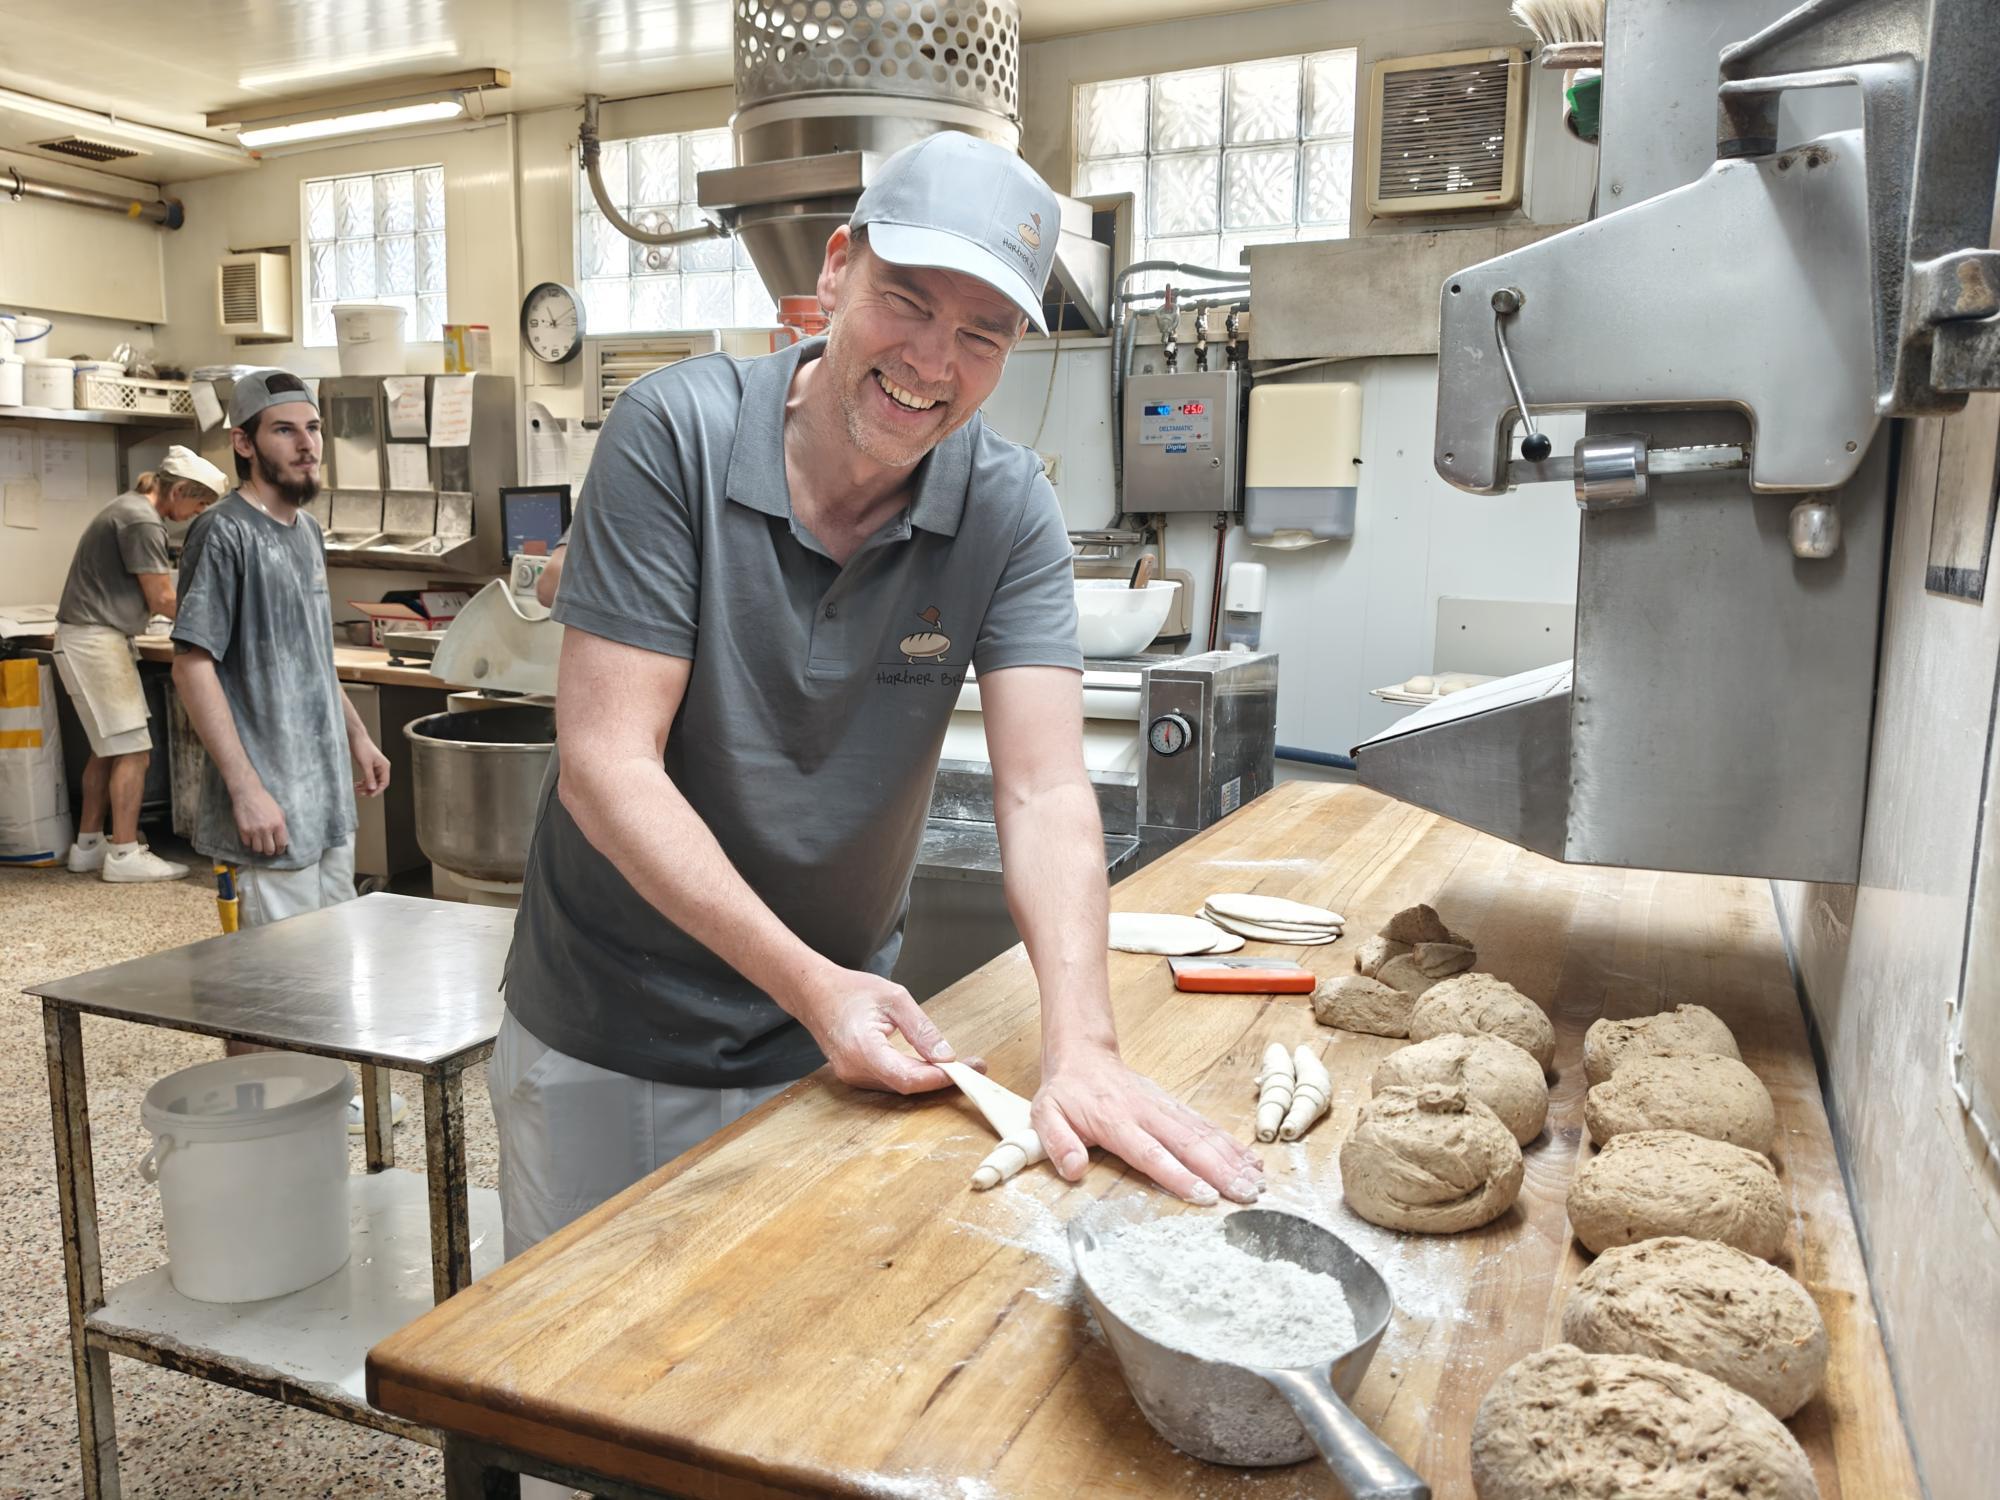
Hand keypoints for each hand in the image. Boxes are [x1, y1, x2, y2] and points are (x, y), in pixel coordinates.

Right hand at [229, 779, 288, 858]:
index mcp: (278, 824)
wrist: (248, 793)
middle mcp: (267, 829)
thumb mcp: (279, 812)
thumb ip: (281, 825)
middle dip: (270, 851)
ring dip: (259, 848)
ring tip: (259, 843)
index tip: (278, 850)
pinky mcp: (243, 830)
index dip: (280, 850)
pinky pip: (247, 844)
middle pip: (269, 850)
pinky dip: (249, 843)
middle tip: (268, 848)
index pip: (282, 844)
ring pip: (258, 849)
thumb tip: (282, 839)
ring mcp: (254, 830)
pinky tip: (251, 838)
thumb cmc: (265, 801)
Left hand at [352, 735, 390, 795]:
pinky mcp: (369, 766)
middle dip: (370, 789)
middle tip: (361, 793)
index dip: (378, 790)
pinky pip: (368, 777)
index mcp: (384, 766)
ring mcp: (375, 767)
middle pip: (378, 783)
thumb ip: (369, 777)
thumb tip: (373, 788)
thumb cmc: (362, 747)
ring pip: (372, 781)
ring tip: (357, 789)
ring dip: (365, 786)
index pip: (384, 782)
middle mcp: (381, 767)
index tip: (370, 795)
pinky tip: (357, 784)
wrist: (356, 737)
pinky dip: (363, 782)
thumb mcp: (365, 764)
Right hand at [791, 966, 961, 1094]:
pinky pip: (890, 1081)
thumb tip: (947, 1054)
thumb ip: (922, 1029)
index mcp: (863, 1048)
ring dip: (929, 1078)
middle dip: (941, 1078)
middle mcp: (855, 1069)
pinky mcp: (855, 1076)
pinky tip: (930, 1065)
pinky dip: (913, 1075)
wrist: (815, 993)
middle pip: (906, 1085)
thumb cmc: (850, 990)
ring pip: (899, 1086)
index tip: (965, 1069)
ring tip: (957, 1065)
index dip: (938, 1078)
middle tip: (973, 1066)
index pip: (907, 1076)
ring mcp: (852, 1076)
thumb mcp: (895, 999)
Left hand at [1033, 1043, 1264, 1205]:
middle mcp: (1145, 1112)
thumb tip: (1074, 1169)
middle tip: (1246, 1194)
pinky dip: (1229, 1142)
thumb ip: (1058, 1142)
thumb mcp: (1045, 1116)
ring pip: (1203, 1132)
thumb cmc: (1065, 1092)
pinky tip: (1250, 1159)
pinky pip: (1204, 1124)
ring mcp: (1163, 1106)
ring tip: (1257, 1181)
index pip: (1150, 1152)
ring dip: (1231, 1157)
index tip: (1204, 1194)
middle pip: (1187, 1143)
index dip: (1177, 1174)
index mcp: (1115, 1120)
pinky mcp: (1173, 1105)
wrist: (1083, 1055)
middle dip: (1220, 1170)